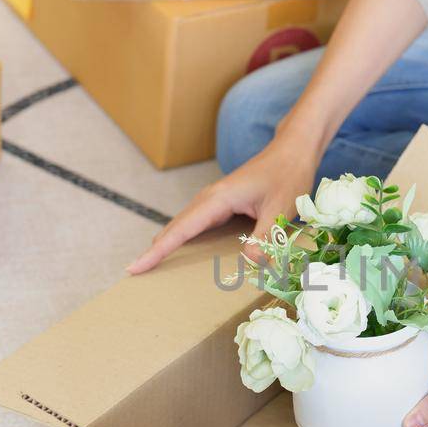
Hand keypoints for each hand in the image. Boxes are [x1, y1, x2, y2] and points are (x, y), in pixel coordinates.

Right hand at [127, 135, 316, 273]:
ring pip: (183, 226)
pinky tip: (181, 253)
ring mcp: (213, 200)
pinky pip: (195, 225)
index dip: (157, 251)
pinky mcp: (220, 204)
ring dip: (167, 245)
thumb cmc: (287, 175)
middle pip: (174, 229)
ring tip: (151, 268)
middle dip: (155, 251)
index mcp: (217, 199)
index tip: (135, 267)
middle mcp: (208, 199)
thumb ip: (265, 237)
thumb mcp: (280, 209)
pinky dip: (183, 239)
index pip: (180, 230)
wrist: (292, 150)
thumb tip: (249, 262)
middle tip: (135, 275)